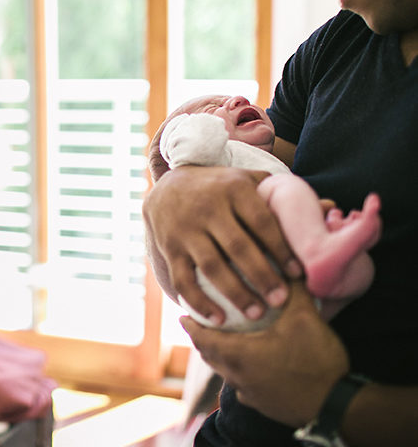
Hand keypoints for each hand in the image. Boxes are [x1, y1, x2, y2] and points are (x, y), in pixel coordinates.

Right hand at [143, 165, 299, 324]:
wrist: (168, 188)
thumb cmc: (220, 189)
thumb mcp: (247, 181)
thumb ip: (282, 197)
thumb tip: (331, 208)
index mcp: (232, 189)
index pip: (261, 221)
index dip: (280, 248)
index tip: (298, 273)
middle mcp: (207, 208)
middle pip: (238, 247)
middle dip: (262, 276)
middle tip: (281, 300)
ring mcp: (186, 230)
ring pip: (212, 266)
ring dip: (235, 292)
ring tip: (257, 313)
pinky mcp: (170, 248)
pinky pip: (183, 279)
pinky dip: (199, 301)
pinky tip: (218, 318)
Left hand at [181, 282, 348, 426]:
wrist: (337, 406)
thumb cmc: (316, 361)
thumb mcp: (305, 317)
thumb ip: (292, 288)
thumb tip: (287, 265)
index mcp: (236, 354)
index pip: (200, 337)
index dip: (190, 324)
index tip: (183, 313)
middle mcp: (235, 376)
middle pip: (209, 355)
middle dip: (203, 338)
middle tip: (204, 322)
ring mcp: (248, 394)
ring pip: (224, 371)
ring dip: (221, 355)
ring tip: (226, 338)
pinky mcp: (262, 405)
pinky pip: (241, 385)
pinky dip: (239, 371)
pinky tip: (251, 362)